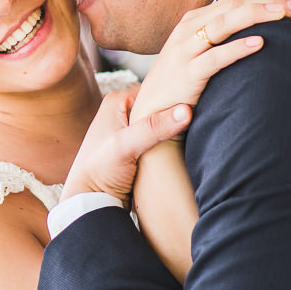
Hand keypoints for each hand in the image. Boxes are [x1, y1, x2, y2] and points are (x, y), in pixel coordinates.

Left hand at [61, 87, 192, 200]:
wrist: (90, 200)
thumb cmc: (99, 171)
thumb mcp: (126, 146)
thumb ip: (154, 128)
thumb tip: (186, 111)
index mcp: (117, 101)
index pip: (155, 89)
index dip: (176, 95)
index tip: (197, 100)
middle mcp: (123, 111)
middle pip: (159, 106)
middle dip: (176, 113)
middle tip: (199, 117)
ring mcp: (129, 129)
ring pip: (161, 124)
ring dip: (174, 130)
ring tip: (195, 131)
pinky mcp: (136, 147)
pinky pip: (159, 139)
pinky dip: (170, 142)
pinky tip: (183, 145)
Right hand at [130, 0, 290, 121]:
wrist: (151, 113)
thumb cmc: (181, 83)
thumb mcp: (198, 52)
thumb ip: (221, 37)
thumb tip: (258, 26)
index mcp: (194, 20)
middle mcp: (188, 30)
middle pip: (233, 5)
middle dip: (269, 1)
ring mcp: (185, 51)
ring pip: (224, 23)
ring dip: (256, 15)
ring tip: (284, 14)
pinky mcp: (187, 75)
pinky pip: (214, 58)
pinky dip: (237, 48)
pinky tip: (259, 43)